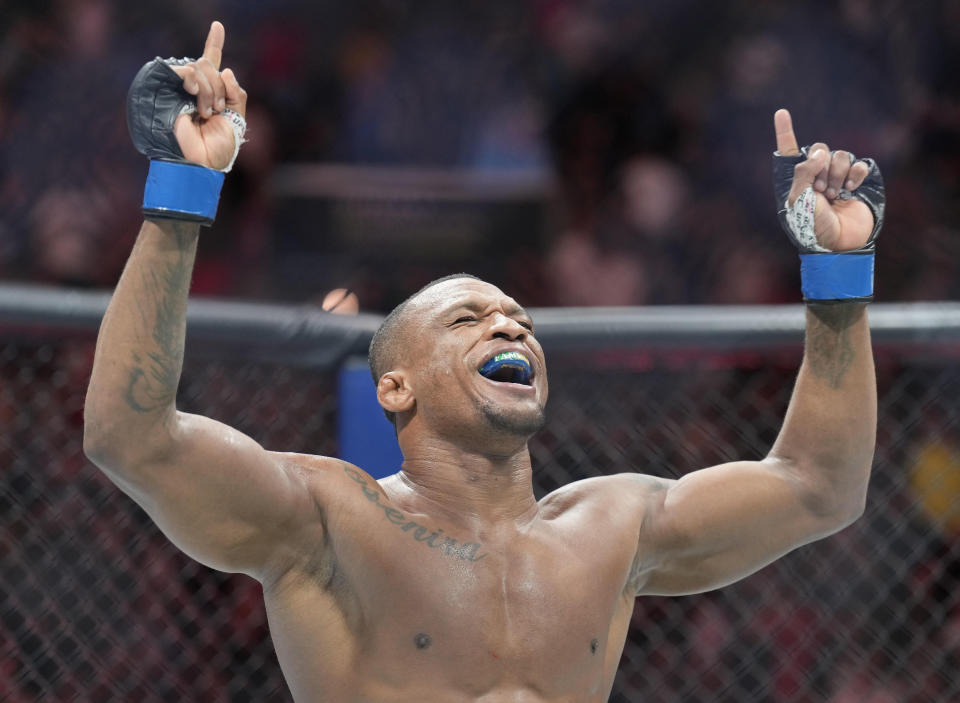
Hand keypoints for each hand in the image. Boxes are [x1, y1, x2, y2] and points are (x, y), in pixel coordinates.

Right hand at [169, 21, 246, 169]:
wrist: (200, 163)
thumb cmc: (218, 148)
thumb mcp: (237, 120)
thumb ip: (238, 95)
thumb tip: (226, 70)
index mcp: (211, 92)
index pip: (212, 63)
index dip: (214, 43)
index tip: (218, 25)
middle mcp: (194, 88)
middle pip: (209, 65)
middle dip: (219, 87)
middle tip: (215, 111)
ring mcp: (179, 88)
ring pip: (200, 67)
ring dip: (209, 91)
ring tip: (205, 113)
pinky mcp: (167, 90)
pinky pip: (186, 72)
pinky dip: (196, 83)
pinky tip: (194, 96)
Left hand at [774, 109, 873, 250]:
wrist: (838, 242)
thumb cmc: (812, 225)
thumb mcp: (798, 199)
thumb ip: (803, 172)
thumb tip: (818, 153)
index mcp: (795, 179)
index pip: (789, 150)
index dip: (785, 131)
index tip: (781, 112)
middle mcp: (815, 175)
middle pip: (819, 149)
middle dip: (821, 167)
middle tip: (821, 190)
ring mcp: (836, 177)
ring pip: (840, 155)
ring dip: (837, 175)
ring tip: (835, 195)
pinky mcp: (856, 181)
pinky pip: (858, 164)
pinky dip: (855, 175)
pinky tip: (850, 191)